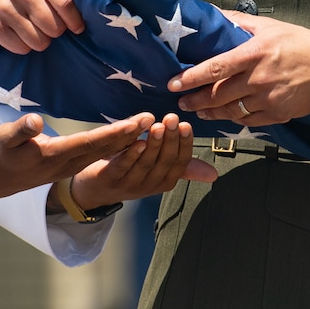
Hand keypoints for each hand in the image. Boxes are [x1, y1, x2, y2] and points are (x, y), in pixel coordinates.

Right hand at [0, 0, 83, 53]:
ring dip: (42, 38)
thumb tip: (90, 8)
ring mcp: (3, 6)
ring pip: (37, 41)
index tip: (77, 26)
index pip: (65, 4)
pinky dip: (25, 44)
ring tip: (38, 26)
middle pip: (52, 27)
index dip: (75, 20)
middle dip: (58, 29)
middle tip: (53, 22)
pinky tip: (23, 30)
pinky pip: (19, 48)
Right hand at [0, 112, 152, 199]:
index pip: (94, 143)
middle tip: (157, 119)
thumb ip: (20, 131)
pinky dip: (120, 146)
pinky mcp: (72, 164)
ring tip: (153, 125)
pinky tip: (134, 136)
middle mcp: (70, 163)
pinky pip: (102, 155)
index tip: (140, 122)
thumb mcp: (3, 140)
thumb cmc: (0, 154)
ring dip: (132, 140)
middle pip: (108, 149)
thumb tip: (35, 122)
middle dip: (134, 135)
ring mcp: (72, 166)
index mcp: (57, 155)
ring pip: (108, 153)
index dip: (118, 132)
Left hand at [72, 114, 217, 209]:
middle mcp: (150, 185)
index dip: (184, 145)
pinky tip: (137, 142)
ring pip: (146, 164)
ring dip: (154, 145)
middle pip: (165, 163)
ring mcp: (129, 184)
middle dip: (171, 140)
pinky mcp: (110, 180)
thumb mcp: (158, 167)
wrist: (95, 189)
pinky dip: (131, 155)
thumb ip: (183, 165)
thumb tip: (214, 174)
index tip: (186, 125)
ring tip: (159, 126)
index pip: (180, 163)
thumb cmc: (131, 172)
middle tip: (173, 119)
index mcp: (164, 181)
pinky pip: (123, 168)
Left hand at [169, 14, 309, 124]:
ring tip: (199, 112)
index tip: (173, 83)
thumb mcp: (269, 26)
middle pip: (217, 94)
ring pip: (230, 111)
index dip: (191, 78)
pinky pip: (248, 121)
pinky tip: (225, 116)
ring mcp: (267, 99)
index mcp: (253, 53)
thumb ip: (238, 21)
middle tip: (181, 102)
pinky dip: (234, 119)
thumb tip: (213, 13)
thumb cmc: (299, 43)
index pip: (214, 68)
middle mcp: (258, 78)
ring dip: (211, 113)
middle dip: (195, 100)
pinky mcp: (277, 114)